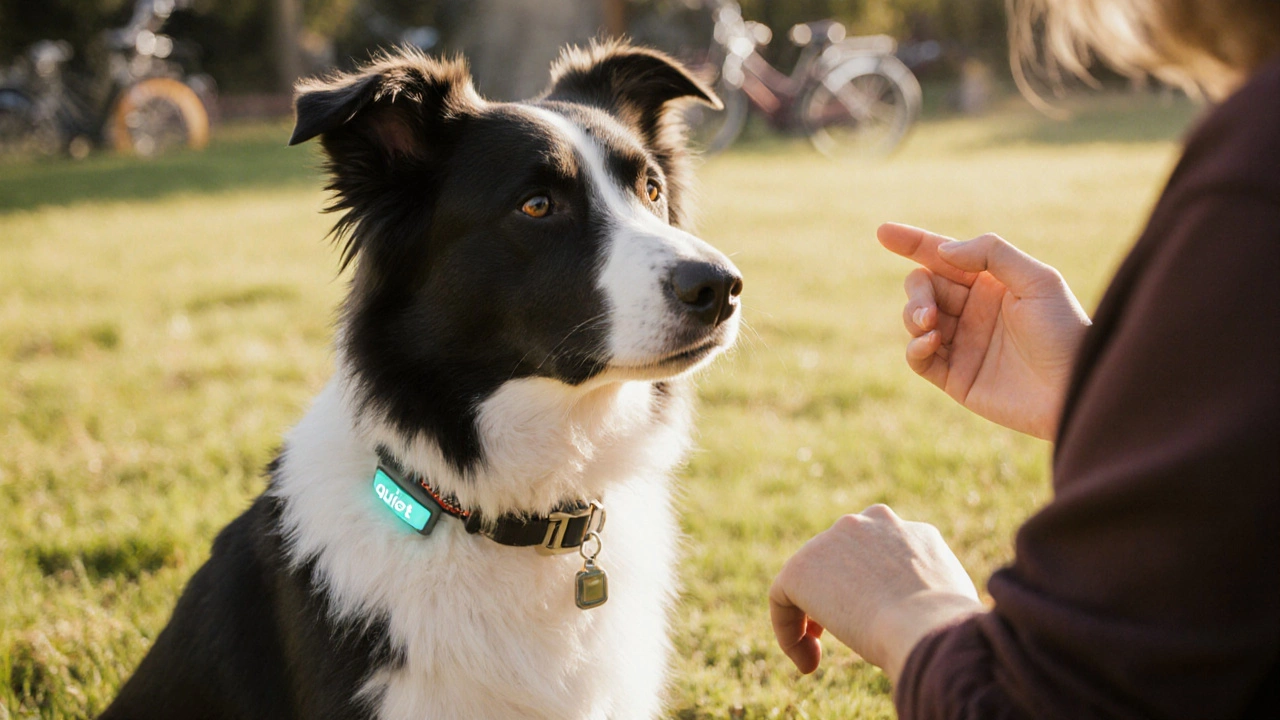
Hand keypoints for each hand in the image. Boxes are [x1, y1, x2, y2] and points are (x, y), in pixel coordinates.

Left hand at [769, 505, 982, 682]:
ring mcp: (834, 539)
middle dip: (838, 593)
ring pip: (810, 575)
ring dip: (811, 614)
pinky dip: (788, 629)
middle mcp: (872, 522)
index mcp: (912, 531)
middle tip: (841, 632)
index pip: (880, 552)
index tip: (874, 621)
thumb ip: (925, 589)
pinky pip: (783, 597)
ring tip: (817, 653)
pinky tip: (807, 661)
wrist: (925, 625)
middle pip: (842, 555)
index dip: (870, 587)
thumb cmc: (947, 626)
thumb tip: (914, 604)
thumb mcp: (948, 598)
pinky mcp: (802, 567)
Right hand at [877, 223, 1090, 439]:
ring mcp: (962, 344)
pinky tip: (930, 342)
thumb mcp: (1038, 280)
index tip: (883, 232)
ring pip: (915, 320)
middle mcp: (973, 310)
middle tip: (928, 311)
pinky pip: (918, 358)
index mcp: (992, 283)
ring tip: (930, 325)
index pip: (943, 257)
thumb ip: (992, 255)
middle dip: (917, 291)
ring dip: (913, 316)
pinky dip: (914, 347)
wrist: (1076, 389)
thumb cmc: (1065, 332)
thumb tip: (942, 251)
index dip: (913, 243)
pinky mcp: (955, 378)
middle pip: (924, 287)